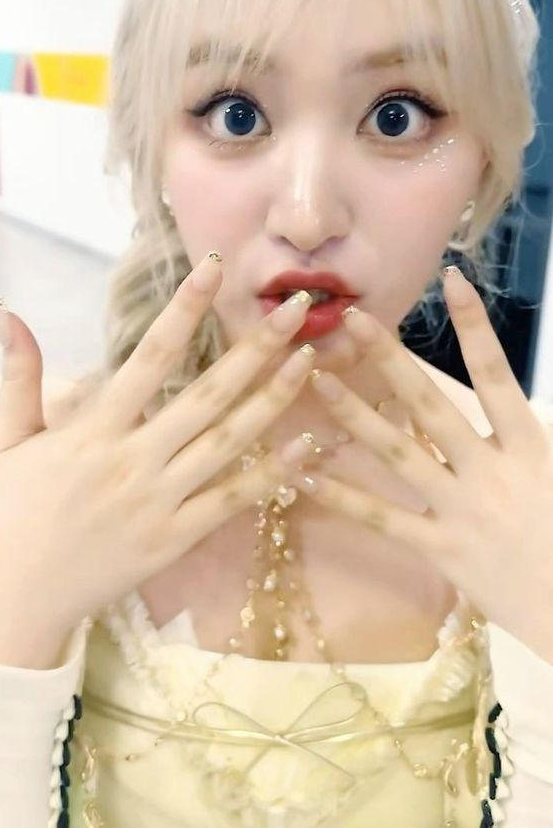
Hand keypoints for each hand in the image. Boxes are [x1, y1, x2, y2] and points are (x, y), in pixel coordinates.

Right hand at [0, 257, 314, 652]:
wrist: (7, 600)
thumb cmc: (3, 515)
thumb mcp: (5, 440)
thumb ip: (18, 378)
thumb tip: (10, 313)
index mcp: (92, 429)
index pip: (149, 355)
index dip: (185, 309)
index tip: (214, 269)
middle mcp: (133, 459)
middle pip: (208, 394)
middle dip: (256, 347)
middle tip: (297, 307)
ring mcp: (158, 501)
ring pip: (229, 443)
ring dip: (274, 399)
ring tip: (310, 360)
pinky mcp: (173, 540)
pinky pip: (230, 503)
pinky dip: (271, 475)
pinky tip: (307, 446)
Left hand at [301, 267, 552, 661]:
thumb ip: (528, 428)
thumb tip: (507, 391)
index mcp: (528, 446)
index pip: (497, 375)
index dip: (475, 326)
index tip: (451, 281)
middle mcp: (491, 470)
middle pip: (431, 405)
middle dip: (389, 360)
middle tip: (352, 321)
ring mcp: (462, 510)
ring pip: (398, 453)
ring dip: (354, 414)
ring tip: (315, 381)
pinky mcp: (442, 550)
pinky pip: (383, 518)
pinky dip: (342, 496)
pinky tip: (303, 473)